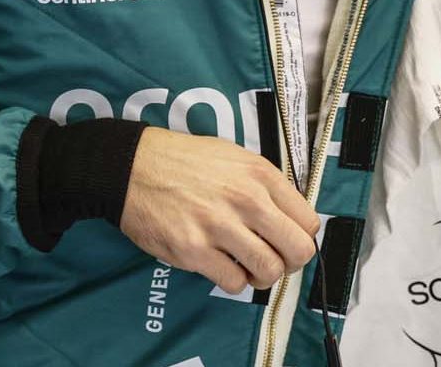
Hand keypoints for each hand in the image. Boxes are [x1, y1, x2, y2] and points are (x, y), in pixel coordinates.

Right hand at [119, 127, 319, 292]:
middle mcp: (245, 200)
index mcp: (260, 175)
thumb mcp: (234, 157)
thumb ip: (265, 186)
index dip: (300, 238)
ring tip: (247, 267)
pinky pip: (233, 283)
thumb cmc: (182, 162)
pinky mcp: (194, 251)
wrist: (131, 166)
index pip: (308, 223)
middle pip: (297, 252)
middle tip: (273, 259)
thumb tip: (288, 218)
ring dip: (262, 276)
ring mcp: (219, 226)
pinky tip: (222, 266)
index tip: (286, 240)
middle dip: (289, 263)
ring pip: (269, 272)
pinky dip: (233, 281)